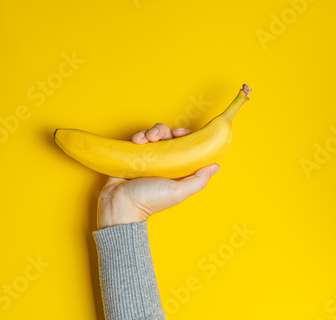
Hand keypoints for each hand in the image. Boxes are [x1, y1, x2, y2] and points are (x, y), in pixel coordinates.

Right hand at [97, 123, 220, 228]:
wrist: (119, 204)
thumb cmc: (149, 201)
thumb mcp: (178, 192)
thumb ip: (198, 181)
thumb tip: (215, 165)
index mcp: (178, 169)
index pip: (187, 146)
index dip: (186, 136)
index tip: (180, 134)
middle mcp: (165, 162)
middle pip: (170, 137)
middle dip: (165, 131)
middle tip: (158, 136)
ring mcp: (149, 157)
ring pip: (155, 134)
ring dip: (151, 131)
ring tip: (144, 139)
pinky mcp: (134, 155)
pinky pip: (139, 138)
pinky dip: (139, 135)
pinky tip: (136, 140)